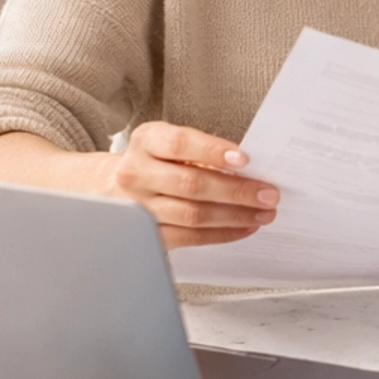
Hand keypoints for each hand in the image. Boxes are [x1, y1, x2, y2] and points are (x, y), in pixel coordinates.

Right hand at [103, 123, 279, 250]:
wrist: (110, 188)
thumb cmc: (154, 162)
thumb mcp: (169, 145)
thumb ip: (203, 152)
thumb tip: (251, 170)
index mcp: (146, 141)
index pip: (180, 144)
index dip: (213, 151)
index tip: (245, 159)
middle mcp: (137, 173)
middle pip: (191, 184)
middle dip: (236, 191)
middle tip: (268, 194)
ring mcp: (138, 207)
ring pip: (193, 215)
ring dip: (235, 215)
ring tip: (262, 213)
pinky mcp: (147, 235)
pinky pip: (190, 237)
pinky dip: (222, 233)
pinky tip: (243, 227)